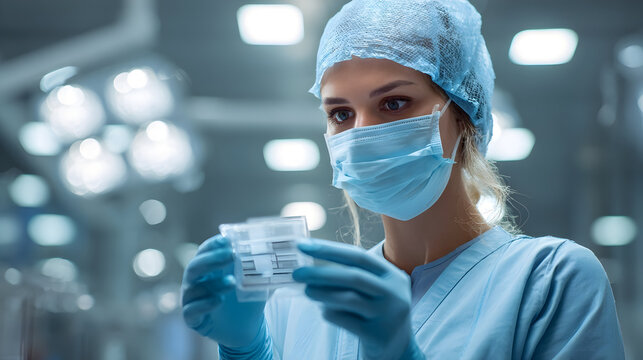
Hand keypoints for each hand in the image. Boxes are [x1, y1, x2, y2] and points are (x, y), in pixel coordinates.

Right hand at [181, 234, 266, 348]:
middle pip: (195, 267)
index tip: (227, 240)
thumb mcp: (256, 280)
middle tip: (231, 255)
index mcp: (208, 268)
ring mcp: (192, 300)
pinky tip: (218, 301)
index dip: (213, 245)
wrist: (247, 327)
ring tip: (233, 282)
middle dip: (212, 259)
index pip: (205, 251)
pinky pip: (191, 311)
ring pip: (193, 288)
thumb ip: (261, 266)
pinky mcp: (193, 319)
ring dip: (214, 283)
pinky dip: (204, 304)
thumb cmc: (247, 298)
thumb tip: (274, 249)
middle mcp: (196, 281)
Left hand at [292, 238, 423, 359]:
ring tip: (307, 291)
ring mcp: (389, 314)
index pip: (358, 256)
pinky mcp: (378, 334)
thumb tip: (312, 264)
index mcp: (392, 275)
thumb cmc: (377, 312)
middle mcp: (394, 292)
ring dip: (322, 293)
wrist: (397, 348)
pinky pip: (346, 320)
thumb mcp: (373, 290)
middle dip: (321, 273)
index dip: (329, 249)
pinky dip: (330, 313)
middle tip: (297, 273)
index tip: (303, 246)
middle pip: (354, 276)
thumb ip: (351, 276)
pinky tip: (323, 311)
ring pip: (349, 299)